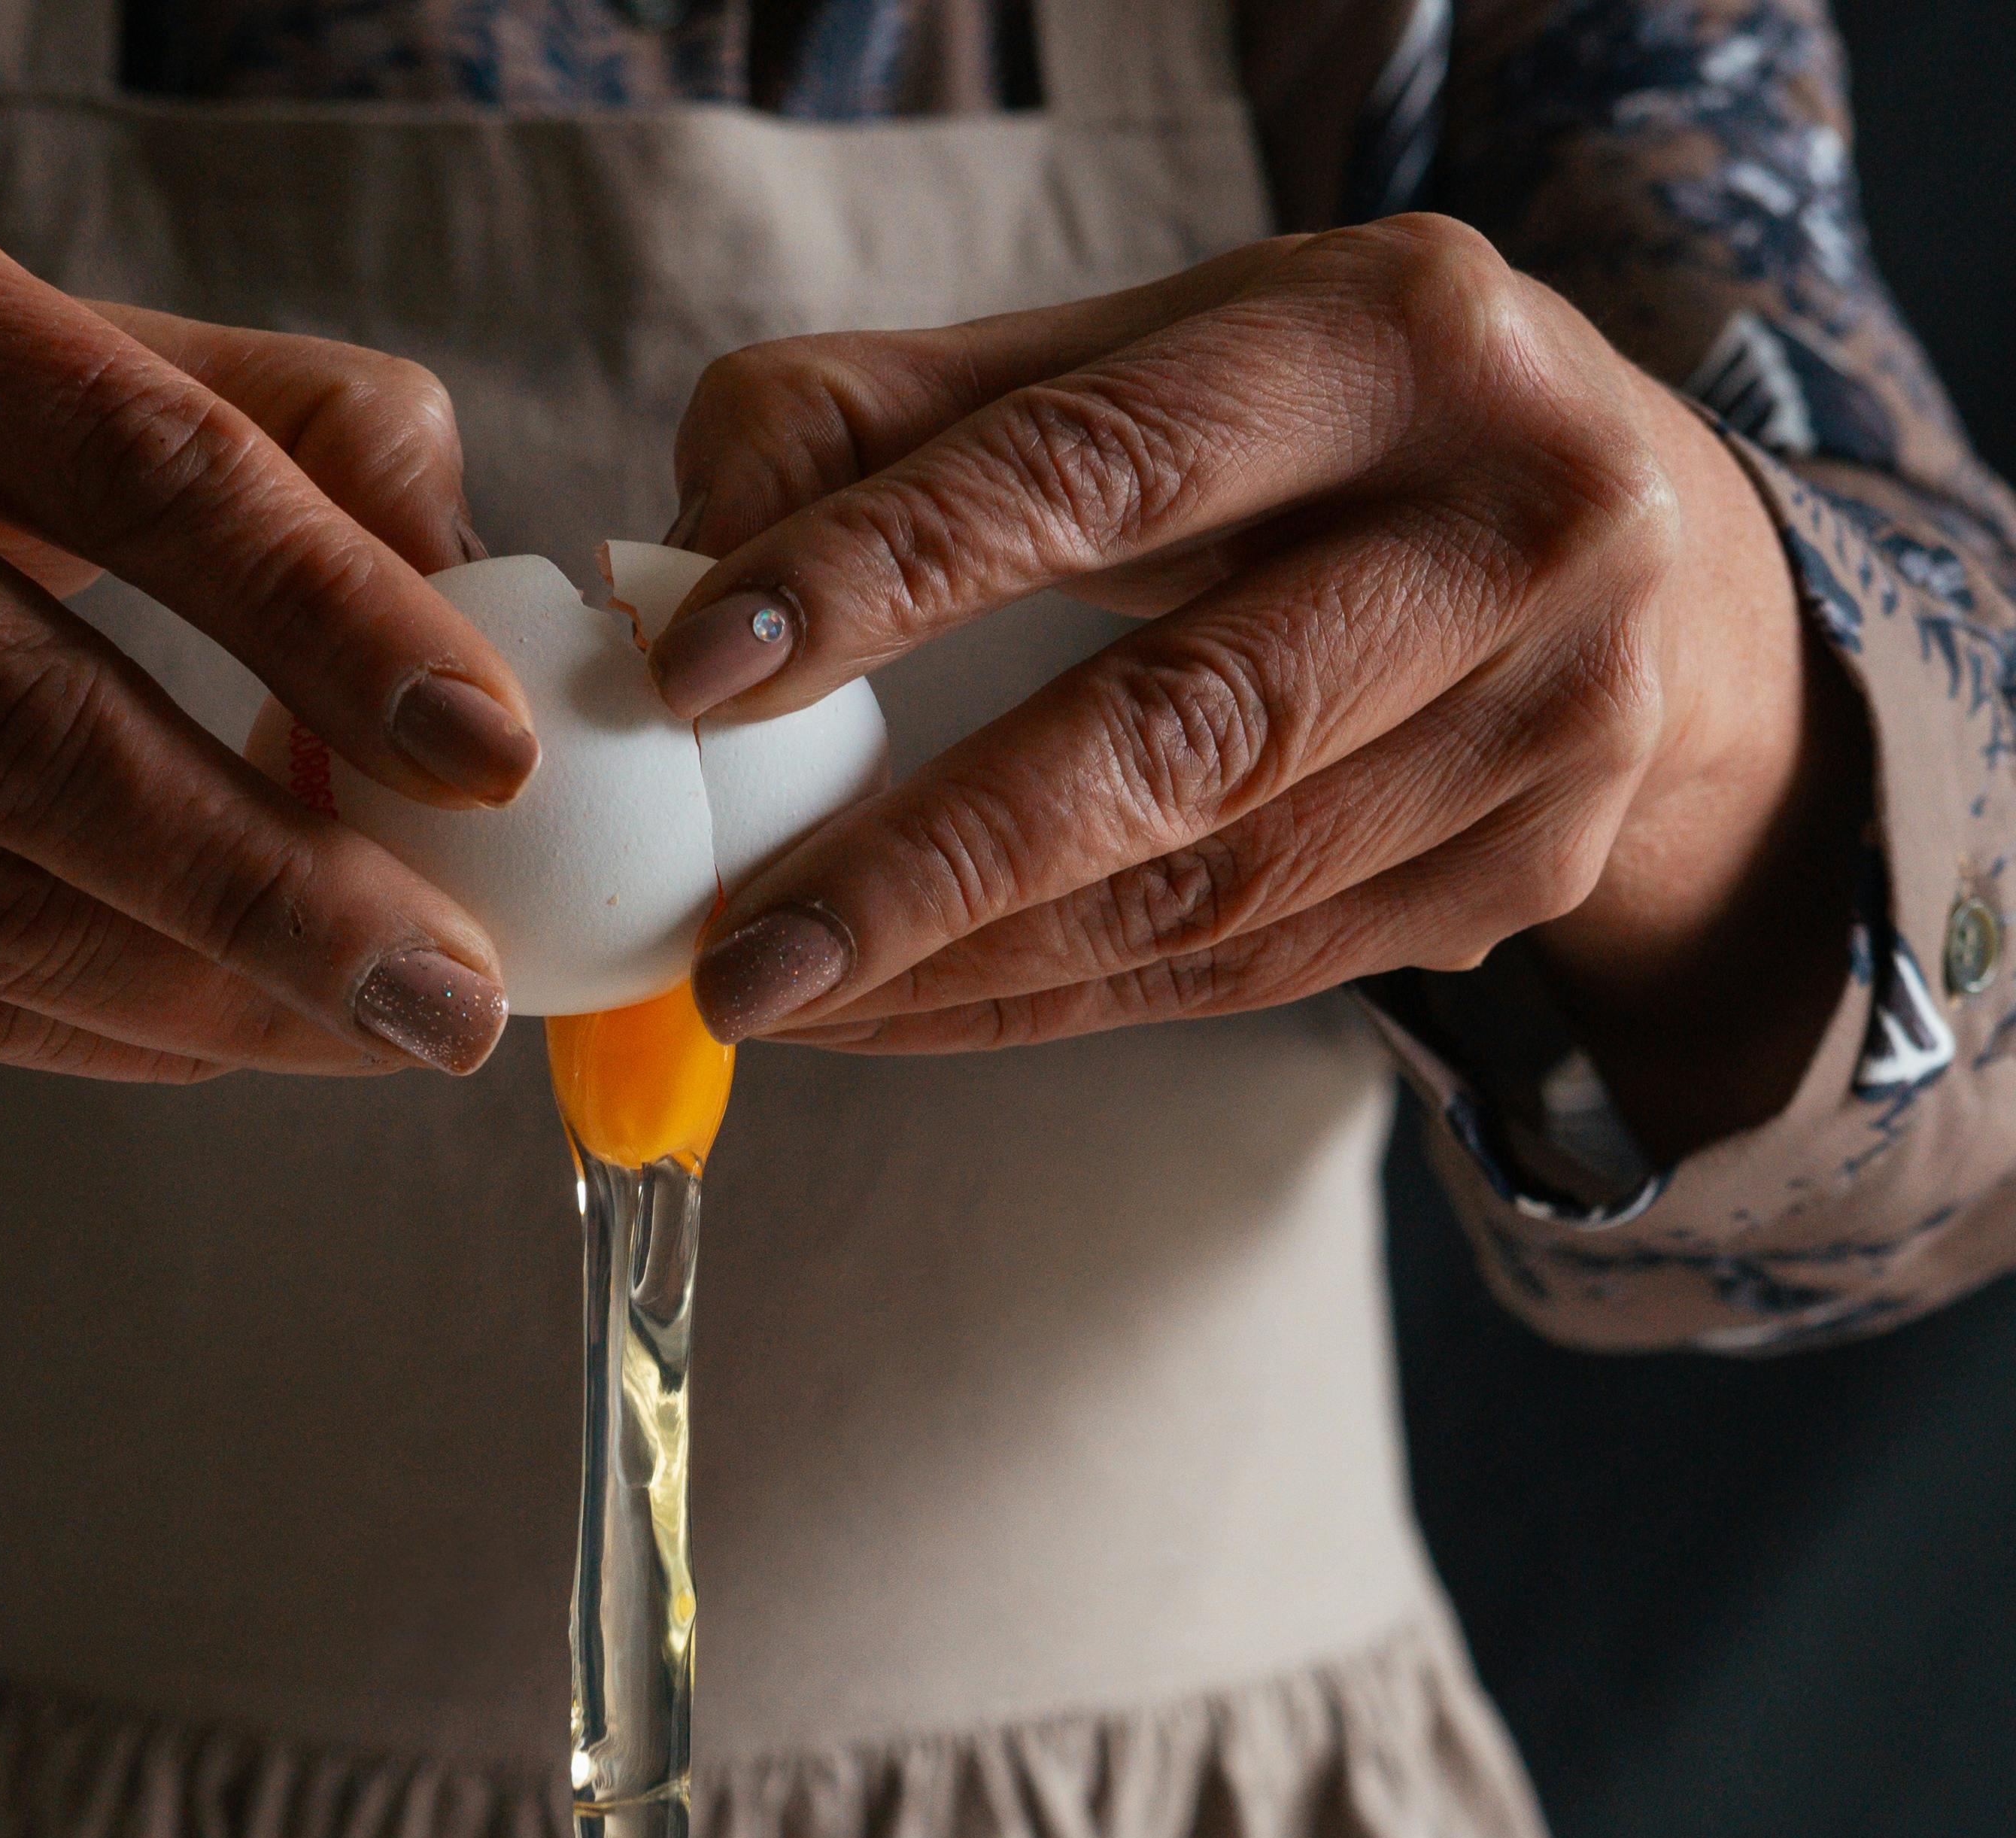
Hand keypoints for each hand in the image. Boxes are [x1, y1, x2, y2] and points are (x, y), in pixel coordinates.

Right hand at [0, 151, 534, 1172]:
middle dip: (279, 894)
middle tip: (451, 997)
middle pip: (40, 735)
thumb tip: (470, 588)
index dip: (334, 624)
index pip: (144, 465)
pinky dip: (86, 1028)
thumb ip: (257, 423)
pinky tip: (214, 1039)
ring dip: (198, 999)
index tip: (489, 751)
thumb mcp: (7, 340)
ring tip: (368, 1033)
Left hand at [651, 220, 1866, 1162]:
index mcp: (1399, 339)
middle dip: (927, 862)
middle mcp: (1516, 527)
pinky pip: (1244, 978)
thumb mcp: (1152, 353)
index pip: (1097, 462)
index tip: (701, 672)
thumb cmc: (1323, 432)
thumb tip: (690, 551)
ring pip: (1208, 896)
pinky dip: (1049, 1007)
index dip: (887, 570)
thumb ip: (907, 417)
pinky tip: (906, 1016)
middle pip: (1182, 732)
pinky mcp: (1529, 873)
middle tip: (739, 954)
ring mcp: (1549, 722)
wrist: (1630, 544)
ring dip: (966, 970)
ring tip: (786, 994)